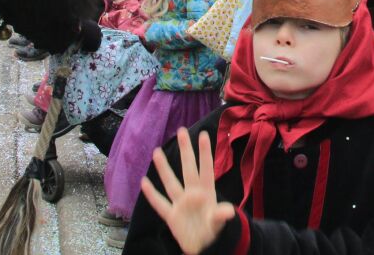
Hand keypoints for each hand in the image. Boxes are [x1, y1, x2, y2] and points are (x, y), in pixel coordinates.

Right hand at [141, 130, 234, 253]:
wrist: (203, 246)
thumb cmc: (213, 230)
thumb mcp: (218, 223)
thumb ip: (221, 215)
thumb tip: (229, 211)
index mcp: (206, 192)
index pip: (206, 168)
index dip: (205, 152)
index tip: (203, 134)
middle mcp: (192, 194)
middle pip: (188, 168)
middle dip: (185, 151)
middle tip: (181, 131)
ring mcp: (180, 203)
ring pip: (171, 182)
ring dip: (164, 168)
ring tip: (157, 151)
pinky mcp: (171, 216)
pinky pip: (160, 203)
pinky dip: (152, 194)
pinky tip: (144, 182)